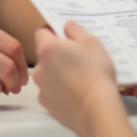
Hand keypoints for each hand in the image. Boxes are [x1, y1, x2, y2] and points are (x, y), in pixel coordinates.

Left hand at [34, 22, 134, 136]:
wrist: (96, 109)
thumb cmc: (95, 74)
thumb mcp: (91, 42)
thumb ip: (75, 30)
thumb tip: (67, 26)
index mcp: (47, 48)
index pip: (41, 32)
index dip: (53, 32)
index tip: (65, 36)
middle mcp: (40, 68)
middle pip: (45, 55)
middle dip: (58, 54)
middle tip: (77, 58)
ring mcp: (42, 88)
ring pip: (48, 74)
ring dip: (58, 73)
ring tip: (79, 77)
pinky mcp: (47, 104)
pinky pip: (52, 92)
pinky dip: (60, 91)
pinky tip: (76, 92)